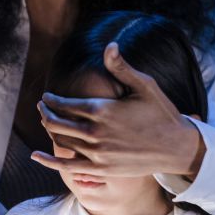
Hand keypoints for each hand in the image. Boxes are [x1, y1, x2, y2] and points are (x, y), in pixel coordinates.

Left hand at [32, 42, 205, 177]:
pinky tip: (37, 156)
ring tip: (46, 122)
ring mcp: (97, 153)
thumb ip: (121, 67)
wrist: (177, 147)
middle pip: (57, 123)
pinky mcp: (101, 169)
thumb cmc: (161, 113)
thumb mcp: (144, 86)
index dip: (51, 101)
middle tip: (41, 107)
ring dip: (49, 130)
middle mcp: (96, 132)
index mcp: (102, 110)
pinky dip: (49, 161)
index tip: (46, 97)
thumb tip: (110, 45)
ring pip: (60, 141)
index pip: (65, 104)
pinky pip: (68, 166)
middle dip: (45, 113)